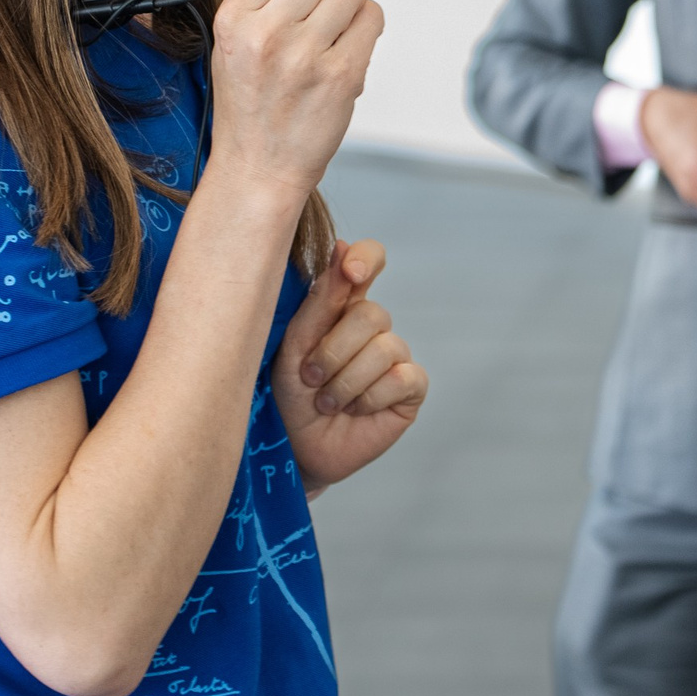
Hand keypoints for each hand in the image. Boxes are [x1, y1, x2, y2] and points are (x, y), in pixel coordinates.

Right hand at [209, 0, 382, 200]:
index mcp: (234, 18)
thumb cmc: (250, 105)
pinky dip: (368, 24)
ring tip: (334, 30)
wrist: (258, 167)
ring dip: (353, 2)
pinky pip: (373, 18)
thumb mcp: (233, 42)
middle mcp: (266, 33)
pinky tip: (349, 45)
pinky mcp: (342, 76)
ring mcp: (306, 55)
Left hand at [272, 240, 427, 491]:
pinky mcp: (410, 387)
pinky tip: (356, 410)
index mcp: (340, 305)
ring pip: (385, 348)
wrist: (293, 451)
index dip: (366, 258)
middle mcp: (372, 326)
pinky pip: (401, 378)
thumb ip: (321, 300)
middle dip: (334, 350)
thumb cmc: (286, 396)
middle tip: (310, 378)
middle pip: (372, 313)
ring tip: (327, 402)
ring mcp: (395, 356)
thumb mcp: (293, 345)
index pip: (366, 262)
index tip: (352, 270)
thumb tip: (342, 245)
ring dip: (346, 382)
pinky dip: (370, 397)